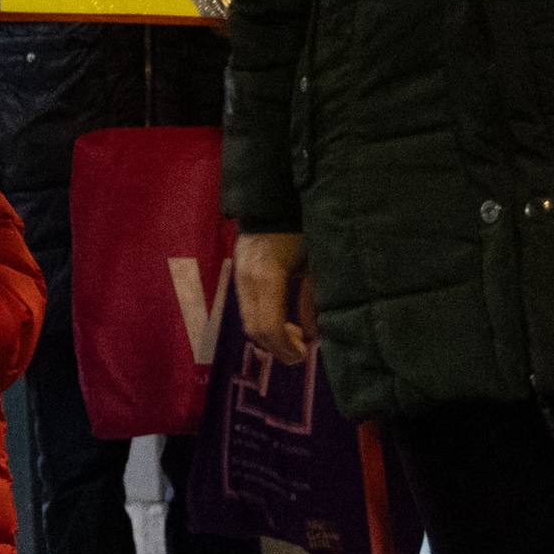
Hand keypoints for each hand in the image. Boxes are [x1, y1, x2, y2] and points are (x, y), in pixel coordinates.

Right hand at [235, 231, 317, 364]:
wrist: (273, 199)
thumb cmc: (301, 229)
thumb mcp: (315, 264)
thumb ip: (312, 300)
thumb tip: (313, 334)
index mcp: (268, 278)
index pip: (269, 328)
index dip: (285, 348)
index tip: (304, 354)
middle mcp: (247, 281)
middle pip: (254, 330)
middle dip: (278, 347)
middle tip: (301, 347)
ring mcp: (239, 278)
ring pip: (248, 322)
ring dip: (270, 336)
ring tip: (294, 331)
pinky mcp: (239, 275)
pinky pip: (247, 308)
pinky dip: (263, 321)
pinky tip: (282, 315)